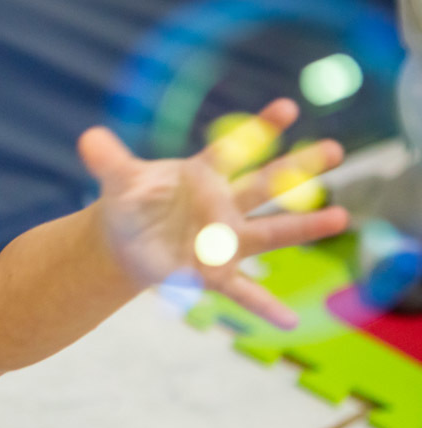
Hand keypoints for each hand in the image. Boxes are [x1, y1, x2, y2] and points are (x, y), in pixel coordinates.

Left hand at [78, 98, 348, 328]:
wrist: (127, 242)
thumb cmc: (132, 204)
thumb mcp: (119, 182)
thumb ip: (108, 159)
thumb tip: (87, 138)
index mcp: (202, 177)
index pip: (234, 149)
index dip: (259, 129)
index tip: (287, 108)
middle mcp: (222, 206)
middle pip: (266, 184)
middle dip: (299, 169)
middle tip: (335, 150)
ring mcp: (224, 240)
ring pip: (269, 232)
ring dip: (302, 227)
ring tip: (339, 217)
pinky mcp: (216, 272)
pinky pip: (244, 291)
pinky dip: (264, 305)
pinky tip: (289, 319)